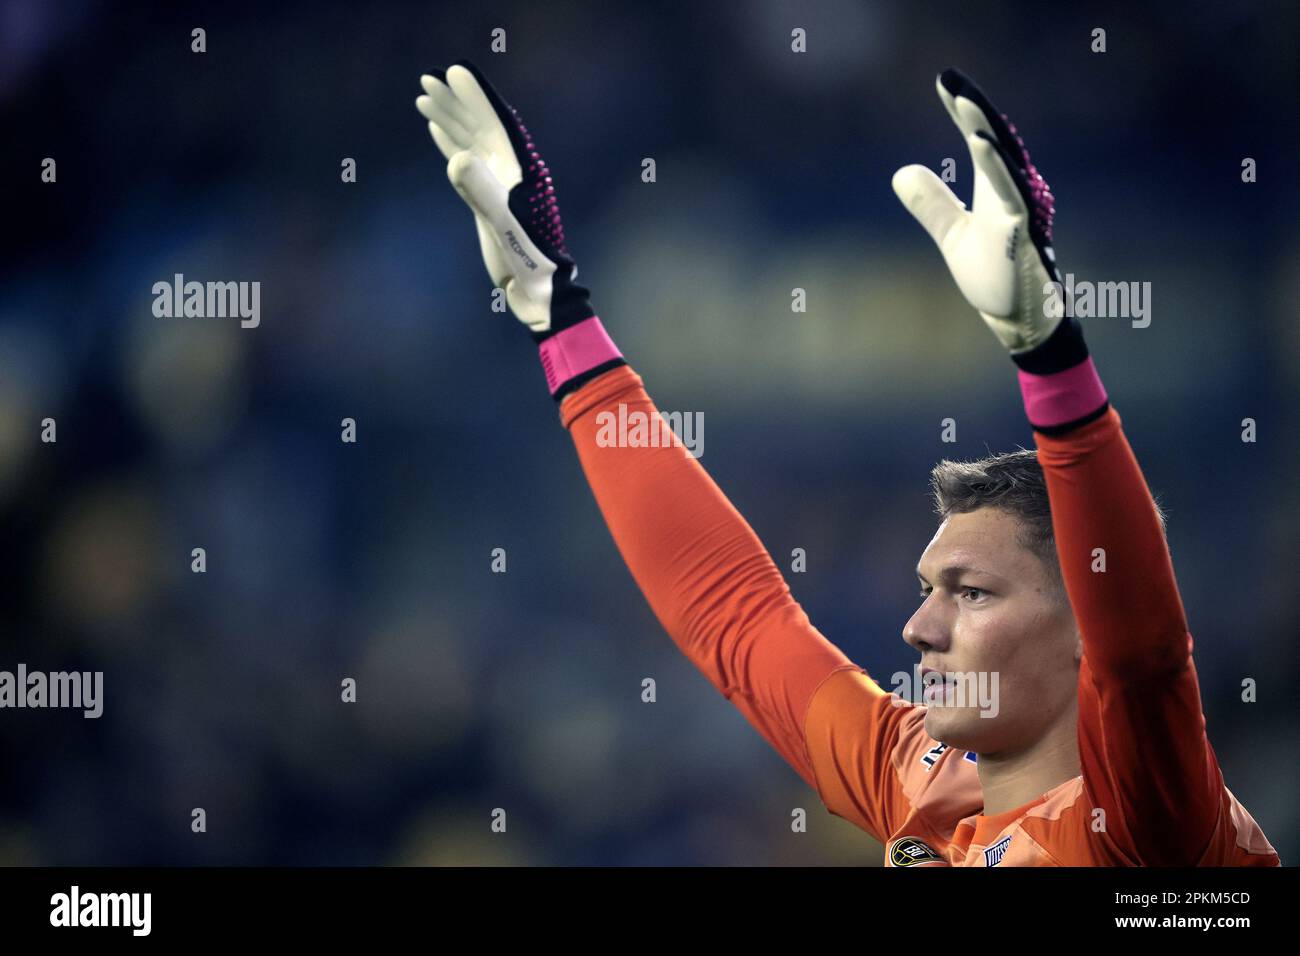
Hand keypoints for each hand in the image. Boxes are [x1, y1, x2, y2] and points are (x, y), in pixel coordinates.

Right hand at [416, 60, 593, 338]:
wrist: (538, 290)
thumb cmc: (527, 260)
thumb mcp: (503, 225)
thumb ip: (482, 192)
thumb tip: (458, 157)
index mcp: (520, 170)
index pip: (496, 123)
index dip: (476, 97)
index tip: (453, 73)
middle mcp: (511, 171)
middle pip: (482, 125)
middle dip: (457, 101)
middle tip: (428, 79)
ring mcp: (501, 184)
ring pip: (473, 140)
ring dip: (451, 118)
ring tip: (424, 96)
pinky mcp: (490, 199)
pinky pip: (468, 161)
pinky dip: (452, 143)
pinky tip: (438, 131)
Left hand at [892, 69, 1064, 353]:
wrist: (1019, 320)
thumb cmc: (996, 276)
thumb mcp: (953, 237)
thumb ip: (933, 205)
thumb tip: (902, 172)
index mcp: (994, 188)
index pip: (978, 138)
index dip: (962, 110)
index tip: (943, 81)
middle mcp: (1010, 191)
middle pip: (993, 139)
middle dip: (972, 107)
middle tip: (950, 76)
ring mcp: (1020, 209)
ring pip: (1004, 160)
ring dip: (984, 129)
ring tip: (964, 100)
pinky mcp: (1024, 231)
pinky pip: (1012, 191)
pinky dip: (997, 166)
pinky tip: (981, 143)